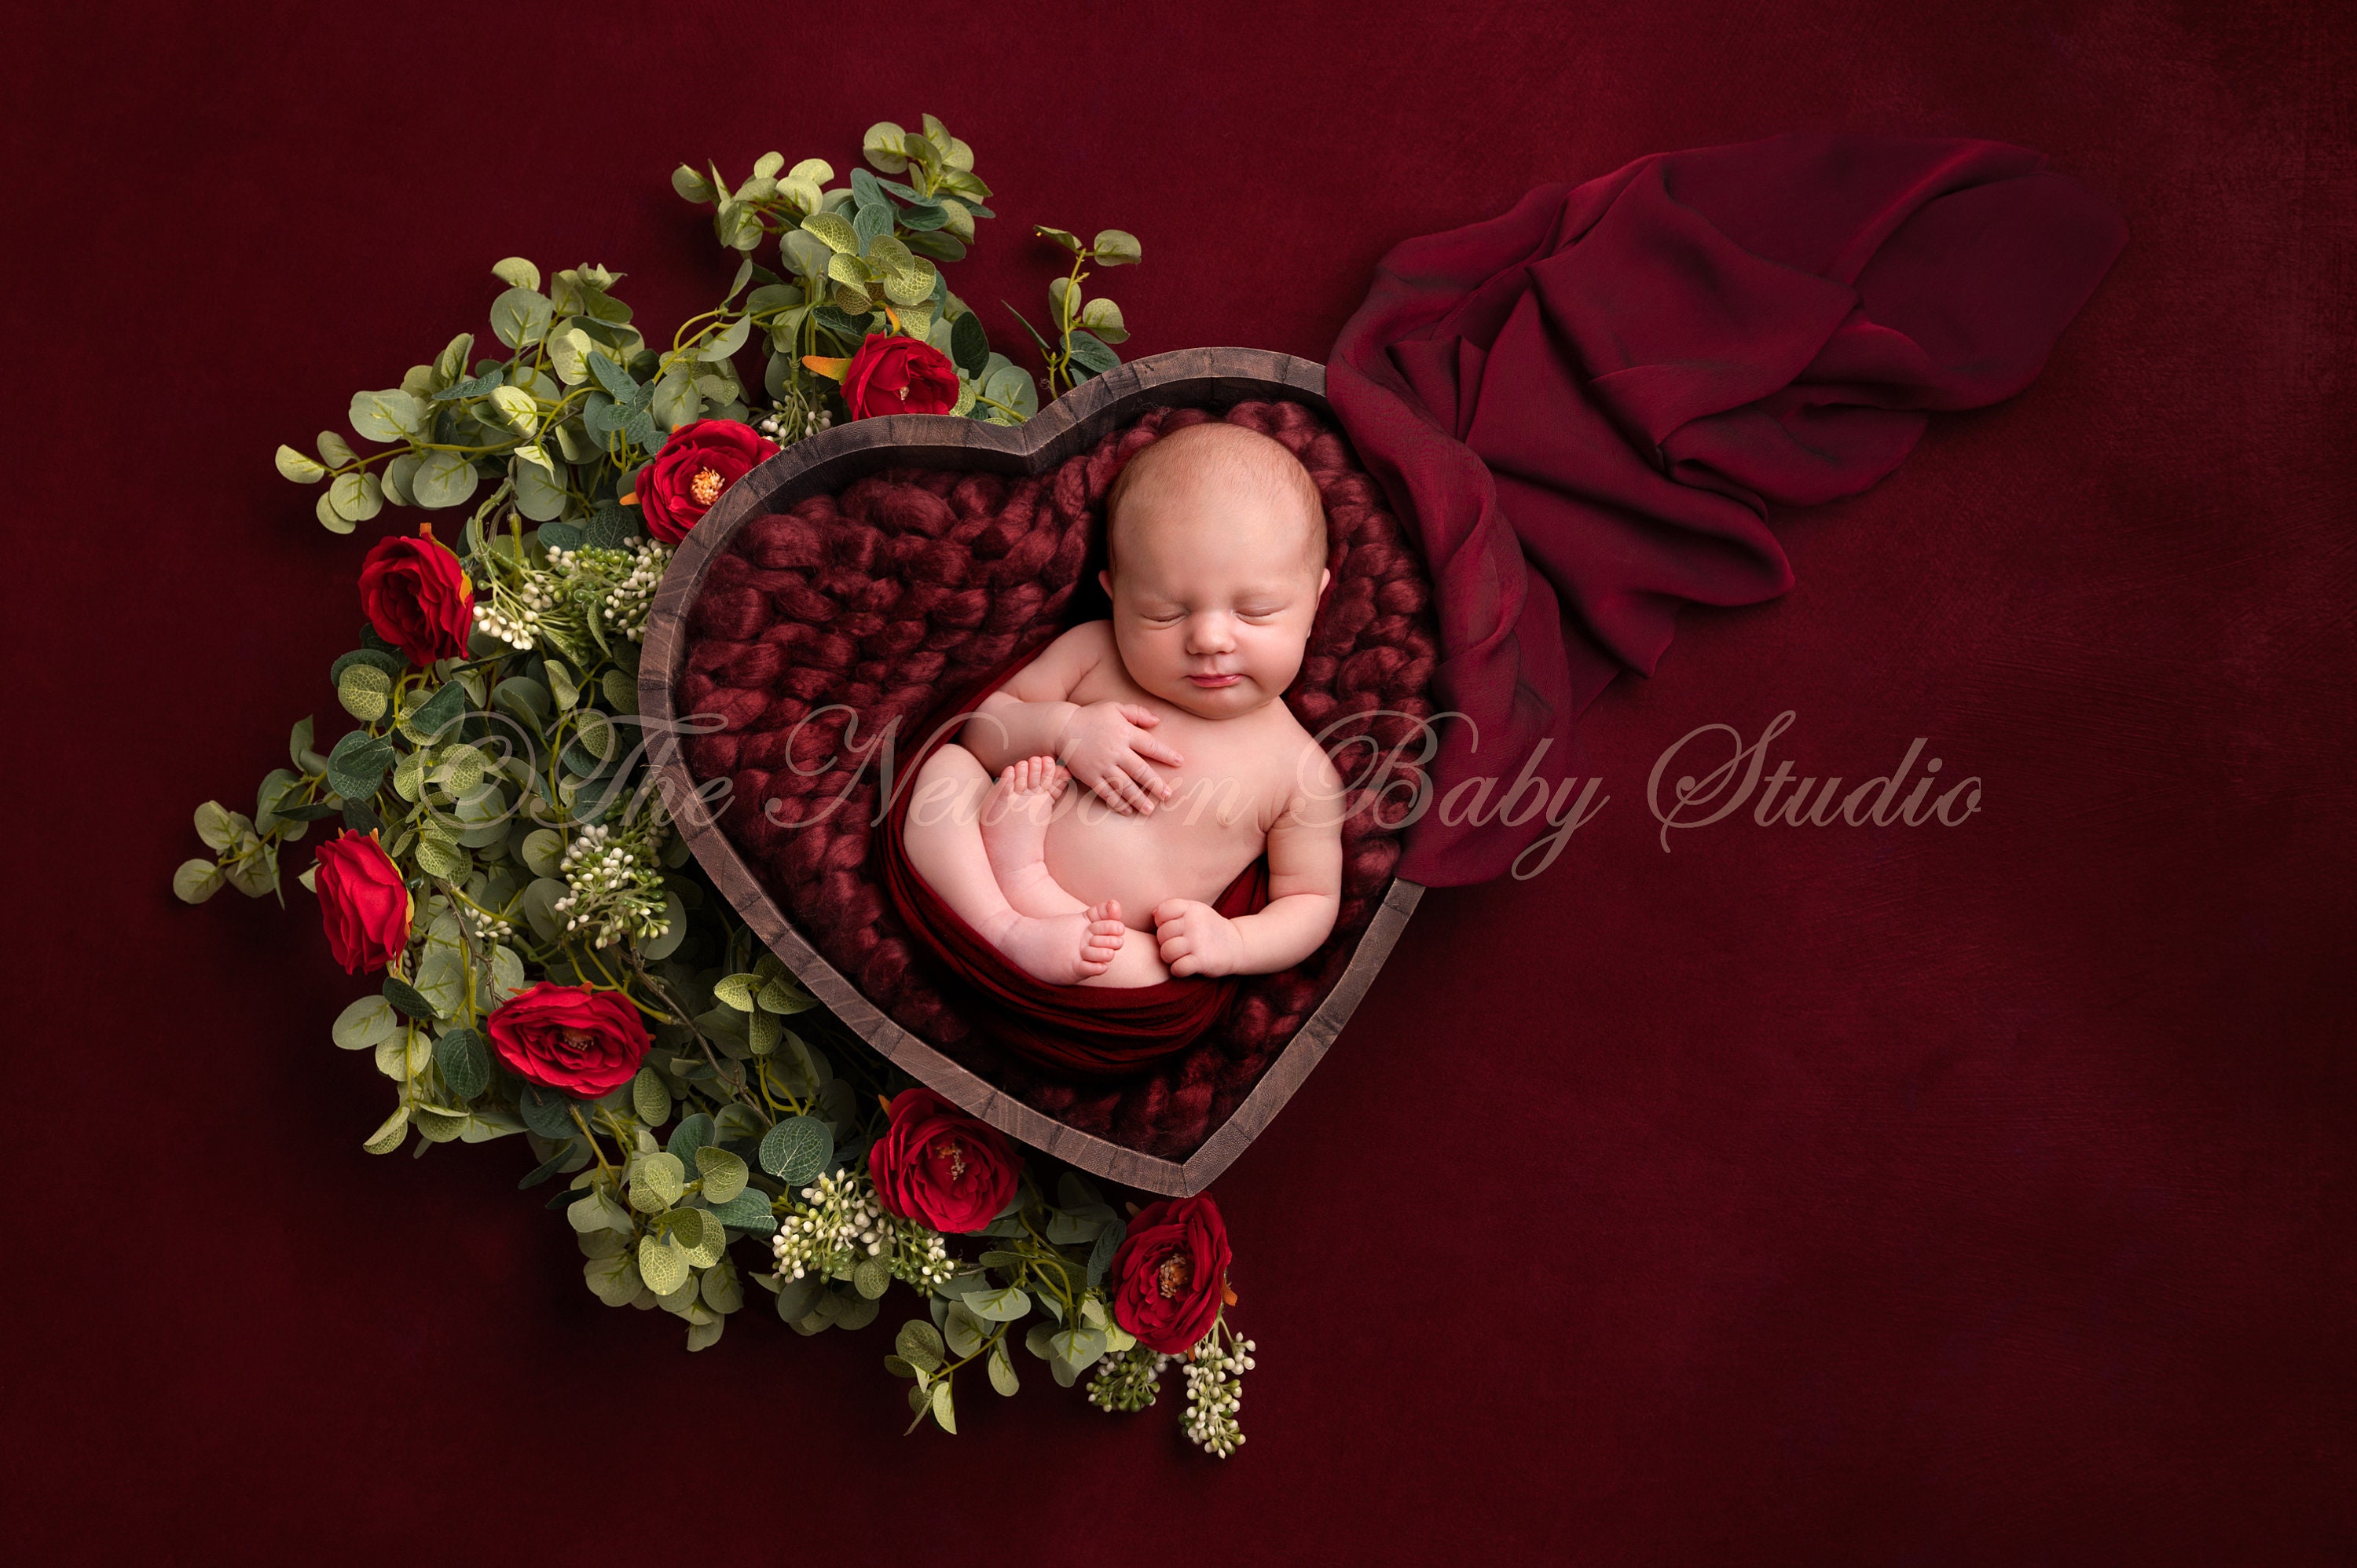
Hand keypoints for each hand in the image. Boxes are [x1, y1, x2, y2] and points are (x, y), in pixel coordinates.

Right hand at [1056, 701, 1182, 814]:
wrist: (1062, 727)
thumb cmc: (1092, 716)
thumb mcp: (1115, 708)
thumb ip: (1137, 713)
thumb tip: (1158, 722)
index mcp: (1124, 733)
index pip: (1150, 745)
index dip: (1166, 754)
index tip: (1179, 762)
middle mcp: (1116, 751)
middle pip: (1140, 770)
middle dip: (1156, 784)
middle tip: (1168, 796)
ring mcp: (1102, 765)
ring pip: (1124, 785)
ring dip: (1138, 799)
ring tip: (1150, 810)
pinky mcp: (1090, 776)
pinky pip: (1106, 792)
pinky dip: (1117, 803)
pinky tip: (1127, 811)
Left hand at [1152, 899, 1244, 976]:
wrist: (1237, 945)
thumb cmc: (1209, 928)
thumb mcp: (1195, 911)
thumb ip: (1174, 910)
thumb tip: (1153, 914)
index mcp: (1191, 908)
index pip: (1162, 911)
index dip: (1161, 922)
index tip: (1172, 928)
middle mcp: (1194, 923)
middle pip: (1162, 934)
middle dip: (1165, 942)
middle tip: (1176, 945)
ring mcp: (1198, 942)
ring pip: (1166, 951)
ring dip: (1169, 957)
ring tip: (1179, 956)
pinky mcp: (1203, 961)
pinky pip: (1177, 968)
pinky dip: (1178, 970)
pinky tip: (1185, 966)